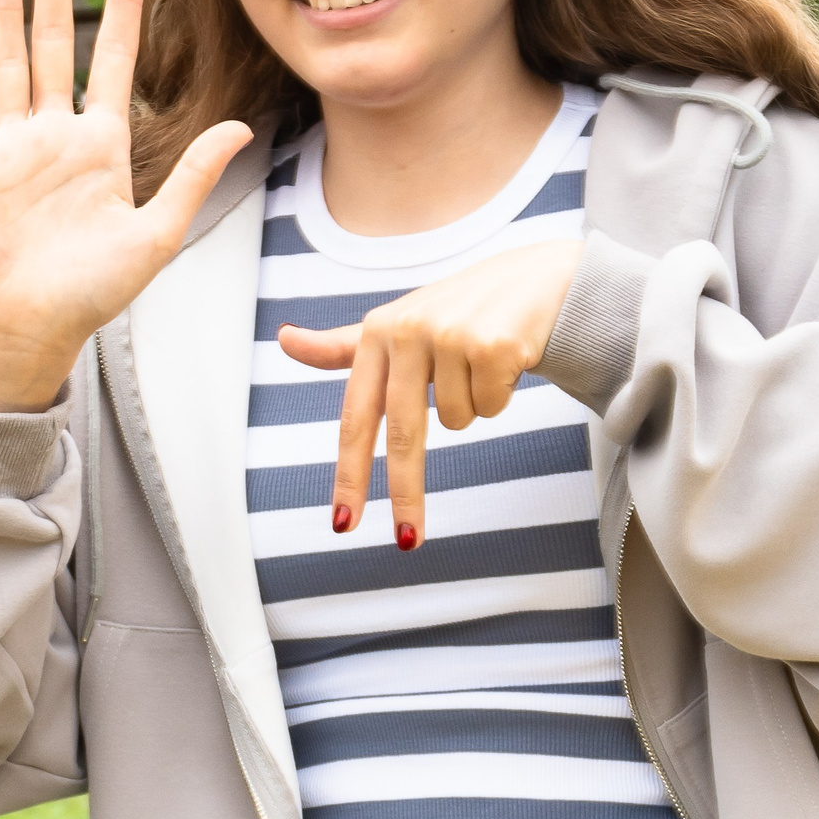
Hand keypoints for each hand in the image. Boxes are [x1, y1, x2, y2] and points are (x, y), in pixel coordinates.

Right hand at [0, 0, 252, 413]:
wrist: (33, 330)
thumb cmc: (96, 292)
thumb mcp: (156, 233)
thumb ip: (191, 175)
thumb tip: (238, 126)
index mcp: (102, 145)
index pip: (113, 59)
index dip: (122, 8)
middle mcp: (56, 136)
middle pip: (55, 45)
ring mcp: (12, 149)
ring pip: (7, 65)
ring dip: (2, 15)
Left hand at [278, 239, 581, 549]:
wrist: (535, 278)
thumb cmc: (456, 310)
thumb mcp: (397, 325)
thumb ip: (343, 346)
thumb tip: (284, 339)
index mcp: (376, 333)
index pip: (355, 416)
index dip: (348, 473)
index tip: (342, 523)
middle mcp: (408, 331)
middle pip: (402, 434)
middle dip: (405, 493)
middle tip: (407, 540)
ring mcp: (451, 335)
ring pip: (459, 421)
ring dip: (474, 405)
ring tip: (482, 365)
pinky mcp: (494, 344)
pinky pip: (492, 407)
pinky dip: (502, 393)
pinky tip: (508, 359)